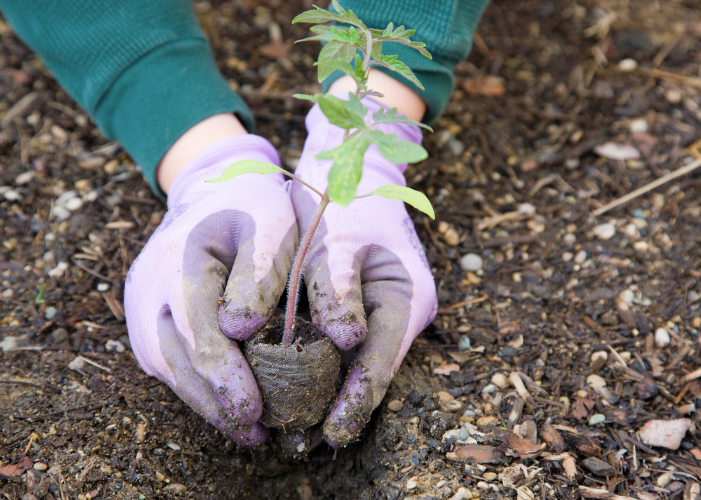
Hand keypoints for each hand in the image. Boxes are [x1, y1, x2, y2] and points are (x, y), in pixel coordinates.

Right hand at [124, 135, 296, 445]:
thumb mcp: (271, 223)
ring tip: (246, 431)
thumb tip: (239, 329)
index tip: (253, 410)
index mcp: (180, 259)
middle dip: (215, 401)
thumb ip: (260, 272)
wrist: (214, 188)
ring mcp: (141, 304)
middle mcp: (148, 286)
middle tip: (255, 434)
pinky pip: (166, 360)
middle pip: (177, 358)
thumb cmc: (252, 206)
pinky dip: (194, 386)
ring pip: (167, 366)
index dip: (225, 376)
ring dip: (204, 402)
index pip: (198, 331)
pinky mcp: (146, 317)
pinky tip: (226, 405)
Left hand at [292, 98, 437, 446]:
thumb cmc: (345, 196)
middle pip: (372, 370)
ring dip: (330, 391)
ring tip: (296, 427)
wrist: (351, 164)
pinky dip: (321, 366)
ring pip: (357, 363)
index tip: (331, 433)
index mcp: (407, 296)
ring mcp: (383, 311)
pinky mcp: (362, 308)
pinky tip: (293, 386)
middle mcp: (401, 311)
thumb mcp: (338, 238)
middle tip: (304, 442)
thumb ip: (339, 289)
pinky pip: (343, 346)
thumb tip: (346, 341)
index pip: (381, 361)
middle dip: (341, 406)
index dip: (357, 400)